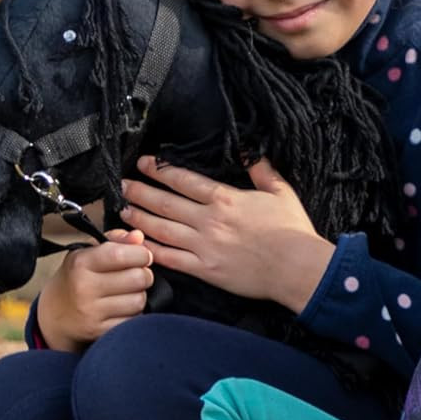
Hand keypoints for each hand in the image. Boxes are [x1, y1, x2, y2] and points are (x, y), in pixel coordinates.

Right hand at [36, 227, 153, 350]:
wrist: (54, 316)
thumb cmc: (78, 278)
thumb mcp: (88, 254)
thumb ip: (116, 241)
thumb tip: (139, 236)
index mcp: (80, 263)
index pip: (122, 254)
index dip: (142, 254)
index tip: (142, 256)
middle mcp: (83, 287)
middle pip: (138, 278)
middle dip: (144, 275)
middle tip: (136, 276)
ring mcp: (90, 312)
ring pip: (139, 301)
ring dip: (139, 296)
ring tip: (126, 293)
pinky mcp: (98, 331)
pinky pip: (133, 320)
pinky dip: (133, 314)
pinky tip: (121, 309)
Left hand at [120, 156, 334, 311]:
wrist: (298, 268)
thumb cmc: (293, 230)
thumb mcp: (281, 192)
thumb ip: (262, 170)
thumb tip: (249, 150)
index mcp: (226, 198)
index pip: (184, 180)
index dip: (161, 170)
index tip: (144, 163)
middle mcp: (209, 220)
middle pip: (165, 202)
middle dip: (141, 192)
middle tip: (122, 186)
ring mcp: (204, 246)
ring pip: (162, 229)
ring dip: (140, 218)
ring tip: (124, 211)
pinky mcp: (205, 270)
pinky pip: (170, 259)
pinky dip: (150, 250)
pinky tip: (136, 243)